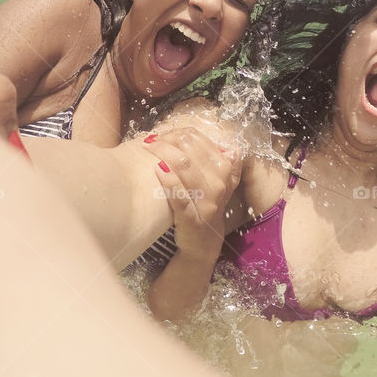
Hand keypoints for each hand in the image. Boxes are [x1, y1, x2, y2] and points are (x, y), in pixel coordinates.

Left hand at [141, 127, 239, 254]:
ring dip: (162, 153)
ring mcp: (207, 201)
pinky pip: (180, 196)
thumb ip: (225, 163)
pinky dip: (168, 181)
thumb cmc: (205, 207)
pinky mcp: (192, 218)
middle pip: (190, 149)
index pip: (200, 140)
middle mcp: (219, 183)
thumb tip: (229, 146)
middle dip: (168, 140)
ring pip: (184, 168)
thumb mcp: (219, 184)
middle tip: (151, 140)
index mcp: (226, 170)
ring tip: (147, 147)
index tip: (164, 135)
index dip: (180, 133)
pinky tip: (157, 169)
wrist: (203, 244)